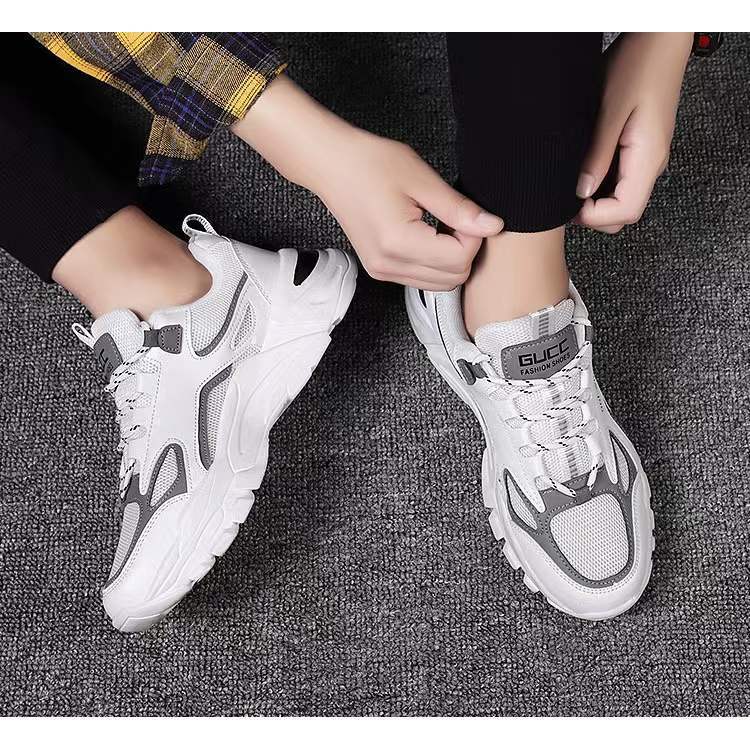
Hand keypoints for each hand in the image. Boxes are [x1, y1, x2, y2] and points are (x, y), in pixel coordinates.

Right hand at [232, 76, 502, 288]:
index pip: (459, 259)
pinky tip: (431, 235)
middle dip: (466, 251)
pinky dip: (437, 264)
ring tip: (443, 225)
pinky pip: (423, 280)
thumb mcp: (421, 179)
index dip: (474, 237)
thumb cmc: (371, 163)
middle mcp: (389, 265)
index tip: (467, 213)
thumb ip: (459, 209)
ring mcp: (383, 272)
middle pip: (453, 278)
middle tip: (457, 218)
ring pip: (440, 284)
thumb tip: (493, 226)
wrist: (331, 166)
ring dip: (453, 259)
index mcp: (399, 242)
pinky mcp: (381, 271)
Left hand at [575, 33, 691, 233]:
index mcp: (648, 157)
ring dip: (595, 200)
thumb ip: (597, 155)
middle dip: (593, 214)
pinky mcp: (640, 150)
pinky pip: (621, 181)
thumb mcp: (610, 110)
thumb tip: (581, 192)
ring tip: (570, 181)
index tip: (568, 205)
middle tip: (563, 197)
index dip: (594, 217)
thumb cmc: (638, 65)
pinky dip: (600, 185)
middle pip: (624, 213)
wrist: (659, 40)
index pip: (626, 211)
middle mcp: (652, 163)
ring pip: (621, 199)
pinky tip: (582, 169)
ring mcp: (647, 158)